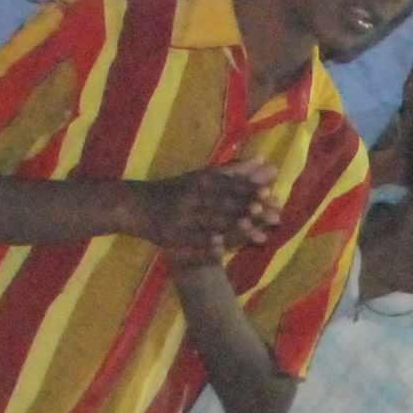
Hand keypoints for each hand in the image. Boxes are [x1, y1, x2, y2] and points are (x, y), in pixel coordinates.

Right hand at [135, 159, 278, 261]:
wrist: (135, 205)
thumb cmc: (175, 190)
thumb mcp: (202, 177)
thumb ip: (233, 171)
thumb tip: (264, 161)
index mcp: (200, 180)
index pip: (231, 184)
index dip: (251, 189)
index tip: (272, 193)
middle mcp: (192, 195)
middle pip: (227, 203)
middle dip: (253, 211)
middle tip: (277, 216)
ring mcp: (182, 216)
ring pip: (214, 223)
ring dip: (238, 230)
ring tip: (261, 236)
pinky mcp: (172, 235)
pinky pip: (192, 241)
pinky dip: (207, 245)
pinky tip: (222, 251)